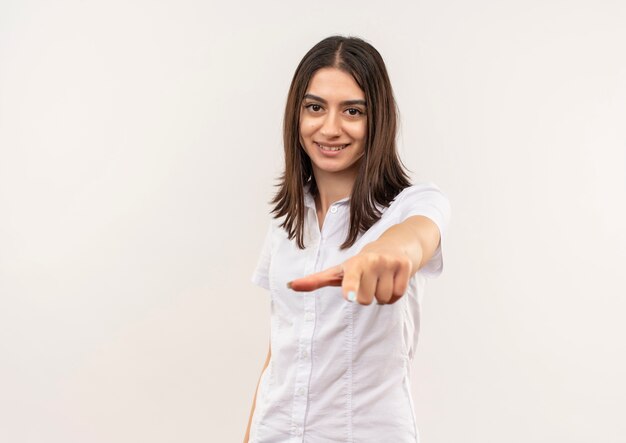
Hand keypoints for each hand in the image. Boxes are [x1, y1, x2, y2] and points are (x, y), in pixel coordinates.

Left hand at [286, 242, 412, 304]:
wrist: (394, 245)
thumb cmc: (360, 264)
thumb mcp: (338, 271)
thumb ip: (315, 280)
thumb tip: (289, 286)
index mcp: (353, 263)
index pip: (350, 278)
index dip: (350, 287)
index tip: (350, 296)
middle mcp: (371, 261)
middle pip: (365, 300)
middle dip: (366, 296)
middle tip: (367, 282)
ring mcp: (389, 262)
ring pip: (383, 299)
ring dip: (381, 295)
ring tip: (379, 280)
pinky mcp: (405, 266)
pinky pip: (397, 295)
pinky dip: (394, 293)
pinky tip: (390, 280)